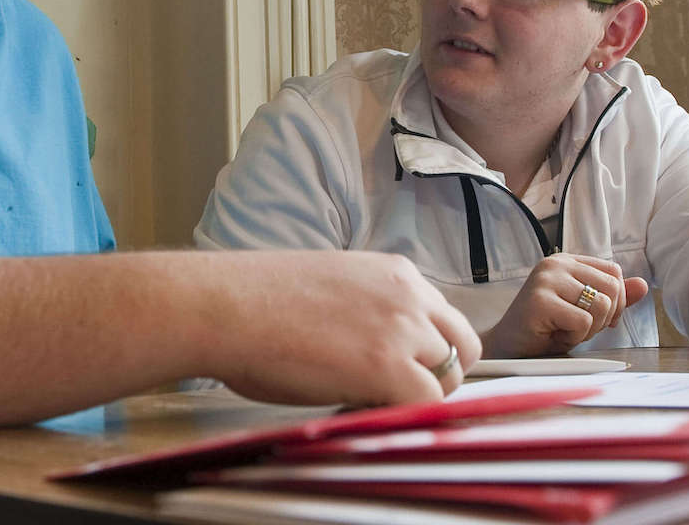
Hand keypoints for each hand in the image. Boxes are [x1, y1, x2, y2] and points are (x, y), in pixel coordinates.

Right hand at [198, 251, 481, 407]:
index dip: (428, 348)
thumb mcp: (332, 286)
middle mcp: (408, 295)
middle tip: (406, 395)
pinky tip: (371, 414)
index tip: (405, 368)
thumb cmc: (255, 300)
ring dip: (421, 397)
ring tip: (381, 407)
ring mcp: (402, 329)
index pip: (441, 316)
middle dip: (442, 373)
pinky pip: (427, 403)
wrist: (227, 306)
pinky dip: (408, 416)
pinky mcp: (388, 366)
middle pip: (461, 344)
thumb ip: (367, 309)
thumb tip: (370, 346)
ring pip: (449, 377)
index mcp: (394, 272)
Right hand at [482, 254, 648, 358]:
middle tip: (578, 328)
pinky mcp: (540, 301)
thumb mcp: (586, 311)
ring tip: (564, 330)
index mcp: (567, 261)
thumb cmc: (547, 330)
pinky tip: (554, 336)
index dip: (616, 301)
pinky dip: (574, 337)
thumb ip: (613, 298)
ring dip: (589, 329)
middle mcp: (556, 264)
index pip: (614, 272)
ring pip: (601, 305)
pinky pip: (583, 322)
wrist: (510, 349)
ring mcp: (546, 280)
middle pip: (613, 288)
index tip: (595, 318)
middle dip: (604, 317)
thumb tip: (644, 285)